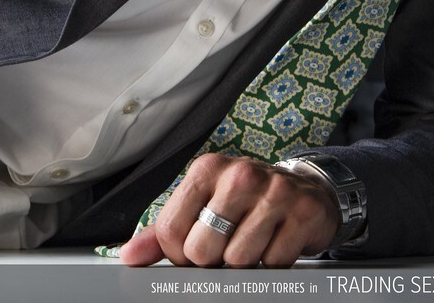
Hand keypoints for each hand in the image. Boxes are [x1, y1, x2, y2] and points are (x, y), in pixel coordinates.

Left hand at [118, 153, 338, 267]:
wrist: (304, 191)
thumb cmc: (243, 202)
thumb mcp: (201, 205)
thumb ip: (163, 232)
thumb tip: (129, 256)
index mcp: (206, 170)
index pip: (170, 230)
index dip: (178, 254)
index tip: (194, 248)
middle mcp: (239, 175)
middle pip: (202, 250)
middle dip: (212, 260)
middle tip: (226, 245)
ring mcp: (274, 192)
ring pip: (238, 260)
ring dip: (244, 263)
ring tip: (252, 241)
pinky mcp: (303, 213)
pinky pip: (273, 264)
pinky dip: (272, 263)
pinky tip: (275, 241)